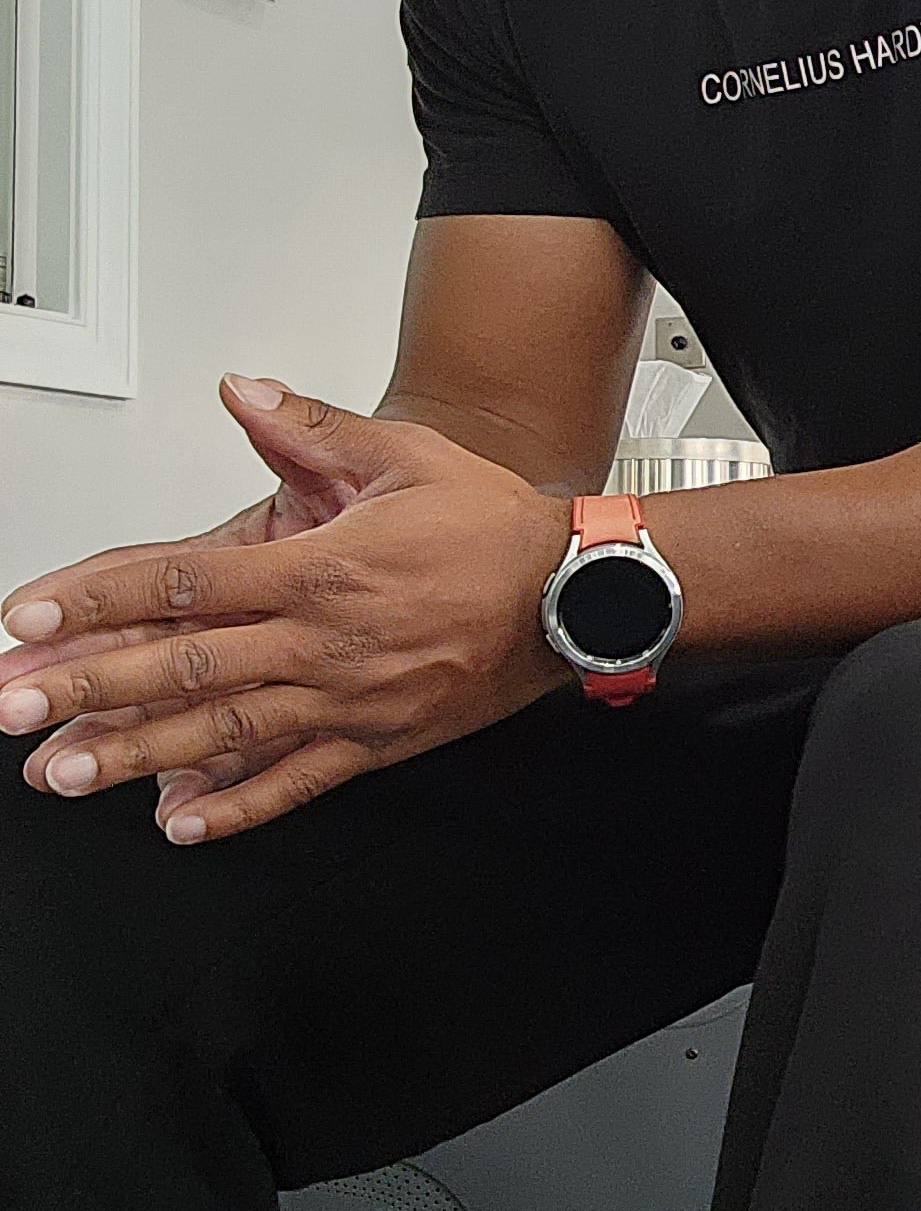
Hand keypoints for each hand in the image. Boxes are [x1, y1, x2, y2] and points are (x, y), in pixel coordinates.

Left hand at [0, 374, 571, 842]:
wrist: (575, 593)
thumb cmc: (493, 528)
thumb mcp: (403, 456)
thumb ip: (310, 426)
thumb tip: (242, 390)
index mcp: (321, 570)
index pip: (185, 585)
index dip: (99, 601)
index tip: (34, 618)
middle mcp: (324, 642)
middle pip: (183, 670)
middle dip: (87, 690)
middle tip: (15, 707)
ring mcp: (347, 700)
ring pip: (223, 735)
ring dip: (135, 757)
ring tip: (64, 773)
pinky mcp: (376, 740)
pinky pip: (296, 781)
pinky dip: (236, 807)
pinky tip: (181, 820)